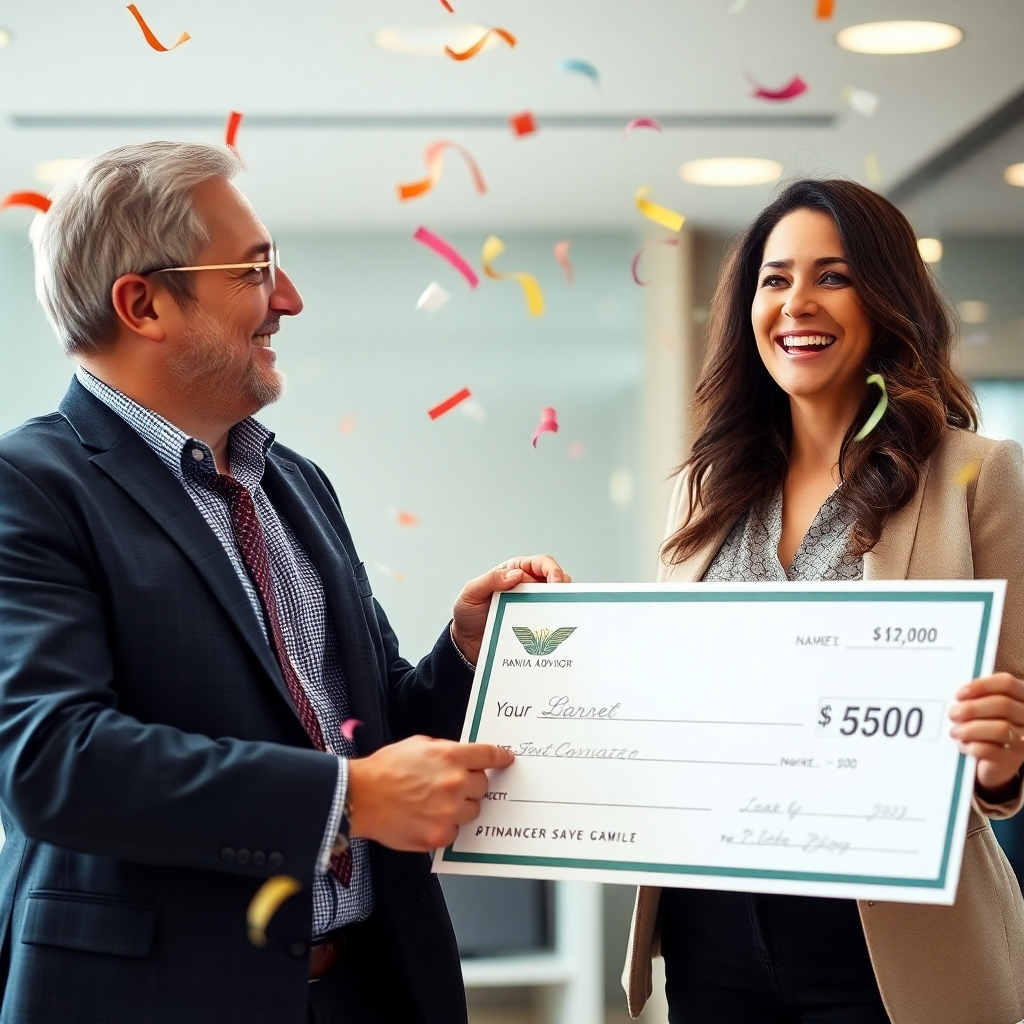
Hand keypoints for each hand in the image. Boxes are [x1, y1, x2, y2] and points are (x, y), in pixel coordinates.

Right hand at [346, 736, 513, 850]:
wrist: (360, 797)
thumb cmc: (384, 770)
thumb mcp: (419, 745)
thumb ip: (446, 751)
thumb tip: (462, 758)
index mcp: (450, 757)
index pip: (488, 755)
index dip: (500, 757)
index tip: (507, 760)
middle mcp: (454, 784)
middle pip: (483, 786)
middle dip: (472, 784)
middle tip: (453, 785)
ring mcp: (448, 812)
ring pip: (473, 811)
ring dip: (461, 806)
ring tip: (436, 803)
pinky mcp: (439, 835)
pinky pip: (456, 831)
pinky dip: (446, 825)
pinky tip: (427, 817)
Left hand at [452, 555, 570, 664]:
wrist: (466, 644)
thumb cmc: (467, 615)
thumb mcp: (471, 593)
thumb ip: (491, 580)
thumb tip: (517, 574)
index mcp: (514, 572)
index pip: (541, 563)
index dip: (552, 570)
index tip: (555, 583)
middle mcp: (527, 586)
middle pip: (556, 580)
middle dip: (563, 587)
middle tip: (562, 600)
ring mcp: (532, 606)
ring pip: (557, 600)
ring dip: (562, 605)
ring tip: (560, 614)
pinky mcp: (534, 625)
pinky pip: (551, 621)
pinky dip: (556, 623)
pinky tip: (555, 630)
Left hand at [949, 672, 1023, 797]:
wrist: (990, 759)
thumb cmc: (983, 725)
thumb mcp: (982, 708)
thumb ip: (976, 698)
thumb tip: (959, 696)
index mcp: (1021, 697)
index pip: (1006, 683)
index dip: (981, 686)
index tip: (959, 695)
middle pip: (1003, 705)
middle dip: (972, 709)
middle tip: (953, 714)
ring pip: (1000, 729)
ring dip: (971, 729)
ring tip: (955, 732)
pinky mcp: (1013, 760)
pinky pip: (991, 750)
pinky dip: (972, 746)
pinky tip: (963, 746)